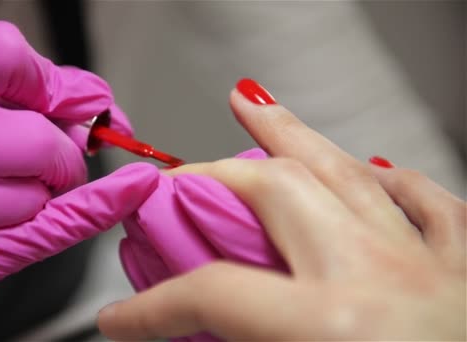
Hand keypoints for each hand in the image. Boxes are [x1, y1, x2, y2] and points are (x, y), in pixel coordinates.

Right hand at [0, 21, 156, 339]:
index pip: (1, 55)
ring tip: (0, 202)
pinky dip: (103, 206)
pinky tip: (132, 190)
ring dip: (41, 197)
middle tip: (47, 163)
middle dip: (59, 154)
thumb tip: (81, 100)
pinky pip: (54, 228)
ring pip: (42, 193)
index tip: (67, 98)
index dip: (48, 77)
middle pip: (40, 137)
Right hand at [98, 79, 465, 340]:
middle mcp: (383, 282)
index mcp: (337, 331)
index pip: (212, 296)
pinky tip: (369, 167)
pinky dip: (392, 180)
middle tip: (179, 179)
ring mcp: (433, 268)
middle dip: (214, 177)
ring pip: (346, 171)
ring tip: (255, 108)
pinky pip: (429, 204)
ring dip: (291, 135)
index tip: (122, 317)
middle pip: (276, 192)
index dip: (151, 307)